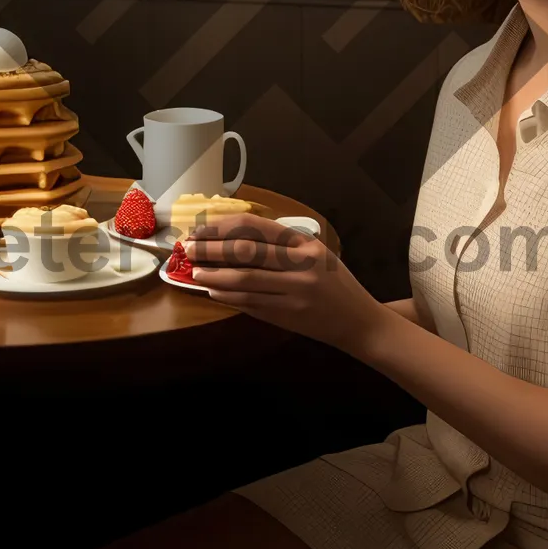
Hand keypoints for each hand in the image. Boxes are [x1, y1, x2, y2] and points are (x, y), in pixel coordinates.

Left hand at [183, 212, 387, 354]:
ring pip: (244, 281)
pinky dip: (228, 297)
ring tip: (196, 274)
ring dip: (215, 277)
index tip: (202, 230)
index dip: (224, 228)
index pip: (256, 227)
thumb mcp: (316, 253)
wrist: (358, 321)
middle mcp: (301, 266)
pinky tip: (214, 293)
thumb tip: (232, 239)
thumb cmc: (334, 282)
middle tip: (189, 249)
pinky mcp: (288, 316)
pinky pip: (250, 304)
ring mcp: (294, 293)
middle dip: (212, 250)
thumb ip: (283, 245)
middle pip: (246, 252)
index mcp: (306, 244)